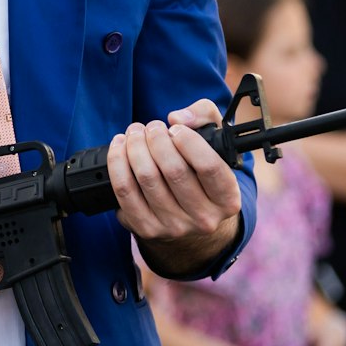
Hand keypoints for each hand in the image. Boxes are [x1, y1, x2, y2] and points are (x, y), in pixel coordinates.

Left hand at [106, 101, 240, 251]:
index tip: (175, 129)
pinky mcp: (146, 229)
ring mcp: (174, 227)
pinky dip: (118, 163)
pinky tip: (119, 147)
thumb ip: (204, 116)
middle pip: (173, 170)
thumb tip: (178, 117)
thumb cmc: (201, 171)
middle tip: (151, 127)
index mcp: (228, 200)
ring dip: (135, 146)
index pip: (208, 167)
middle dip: (156, 139)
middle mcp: (204, 218)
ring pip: (147, 177)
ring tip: (135, 133)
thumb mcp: (215, 142)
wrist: (188, 218)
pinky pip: (125, 191)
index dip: (188, 141)